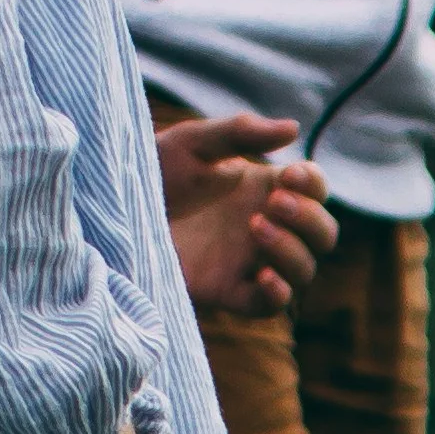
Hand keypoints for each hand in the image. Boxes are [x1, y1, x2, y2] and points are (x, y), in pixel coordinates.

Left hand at [154, 114, 335, 314]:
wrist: (111, 214)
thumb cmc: (151, 174)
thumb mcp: (192, 144)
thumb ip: (240, 132)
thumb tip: (294, 128)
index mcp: (263, 189)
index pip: (314, 190)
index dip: (314, 184)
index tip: (290, 173)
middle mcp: (265, 228)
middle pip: (323, 234)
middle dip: (309, 218)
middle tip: (272, 202)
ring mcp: (250, 263)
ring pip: (304, 269)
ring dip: (292, 249)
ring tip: (255, 227)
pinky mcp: (229, 292)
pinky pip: (272, 305)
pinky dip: (279, 293)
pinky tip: (264, 274)